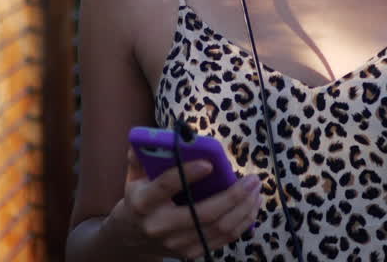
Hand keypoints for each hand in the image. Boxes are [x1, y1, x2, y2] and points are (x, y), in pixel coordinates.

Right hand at [107, 148, 262, 257]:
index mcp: (143, 202)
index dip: (187, 174)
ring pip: (218, 228)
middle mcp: (159, 226)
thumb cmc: (138, 199)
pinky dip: (242, 222)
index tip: (209, 163)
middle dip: (233, 196)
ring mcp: (176, 244)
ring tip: (256, 189)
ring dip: (243, 208)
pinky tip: (252, 205)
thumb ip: (142, 156)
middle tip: (253, 179)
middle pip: (203, 214)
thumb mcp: (133, 177)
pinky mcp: (190, 253)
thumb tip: (158, 136)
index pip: (165, 186)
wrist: (130, 239)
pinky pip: (223, 239)